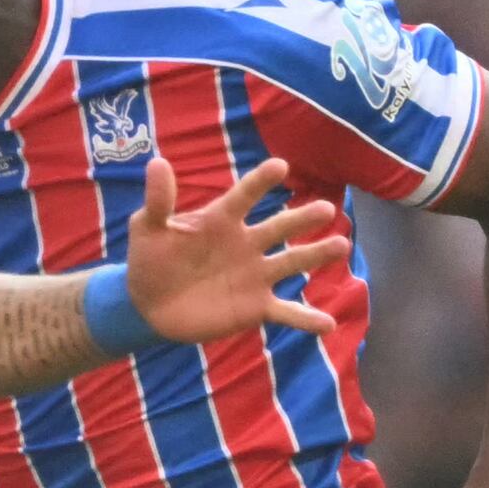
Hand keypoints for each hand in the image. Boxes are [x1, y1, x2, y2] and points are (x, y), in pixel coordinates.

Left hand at [121, 155, 346, 345]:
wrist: (150, 304)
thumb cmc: (151, 259)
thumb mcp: (147, 229)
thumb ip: (158, 201)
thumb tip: (157, 163)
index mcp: (222, 221)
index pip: (244, 197)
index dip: (260, 182)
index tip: (279, 167)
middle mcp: (247, 244)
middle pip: (279, 227)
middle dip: (303, 218)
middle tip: (325, 209)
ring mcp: (256, 275)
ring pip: (292, 262)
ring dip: (317, 255)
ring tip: (341, 246)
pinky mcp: (257, 306)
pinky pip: (287, 312)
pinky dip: (307, 319)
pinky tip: (328, 324)